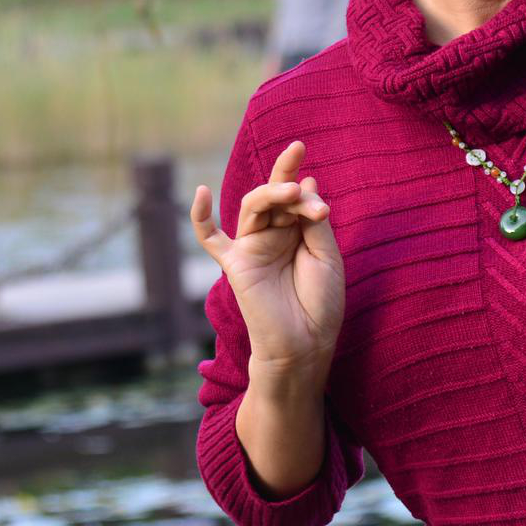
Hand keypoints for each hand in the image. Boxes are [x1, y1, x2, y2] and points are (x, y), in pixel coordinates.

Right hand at [190, 140, 344, 379]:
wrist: (306, 344)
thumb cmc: (321, 302)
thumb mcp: (326, 255)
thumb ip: (312, 220)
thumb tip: (306, 181)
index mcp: (299, 230)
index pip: (296, 196)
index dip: (305, 189)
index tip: (322, 204)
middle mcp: (274, 234)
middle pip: (274, 196)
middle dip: (288, 182)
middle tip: (304, 184)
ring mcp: (253, 247)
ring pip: (253, 206)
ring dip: (271, 194)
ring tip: (292, 191)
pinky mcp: (234, 264)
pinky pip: (211, 239)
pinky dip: (200, 217)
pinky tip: (199, 193)